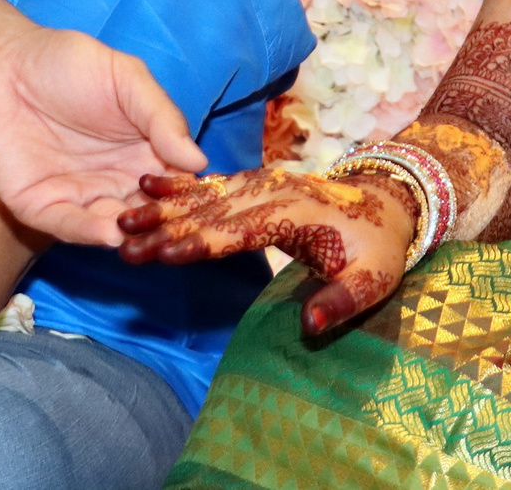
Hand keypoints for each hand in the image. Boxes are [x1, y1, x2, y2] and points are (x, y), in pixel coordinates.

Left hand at [0, 23, 210, 244]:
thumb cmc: (63, 62)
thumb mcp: (126, 77)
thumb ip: (162, 115)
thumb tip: (199, 161)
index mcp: (143, 151)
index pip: (175, 184)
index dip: (192, 196)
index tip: (212, 206)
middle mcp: (115, 181)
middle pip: (149, 214)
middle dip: (165, 225)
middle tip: (181, 232)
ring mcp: (78, 196)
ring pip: (114, 227)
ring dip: (132, 235)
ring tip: (148, 235)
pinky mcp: (40, 206)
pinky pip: (70, 225)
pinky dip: (91, 232)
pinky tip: (111, 231)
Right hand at [118, 168, 415, 334]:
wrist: (388, 201)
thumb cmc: (378, 248)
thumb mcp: (373, 281)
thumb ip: (341, 303)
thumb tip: (308, 327)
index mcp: (296, 215)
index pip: (241, 232)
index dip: (203, 243)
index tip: (164, 252)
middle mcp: (272, 193)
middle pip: (212, 212)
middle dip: (166, 226)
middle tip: (122, 239)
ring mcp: (262, 184)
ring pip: (205, 196)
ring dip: (164, 206)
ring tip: (124, 216)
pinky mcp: (255, 183)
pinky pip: (213, 184)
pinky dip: (180, 185)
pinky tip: (148, 184)